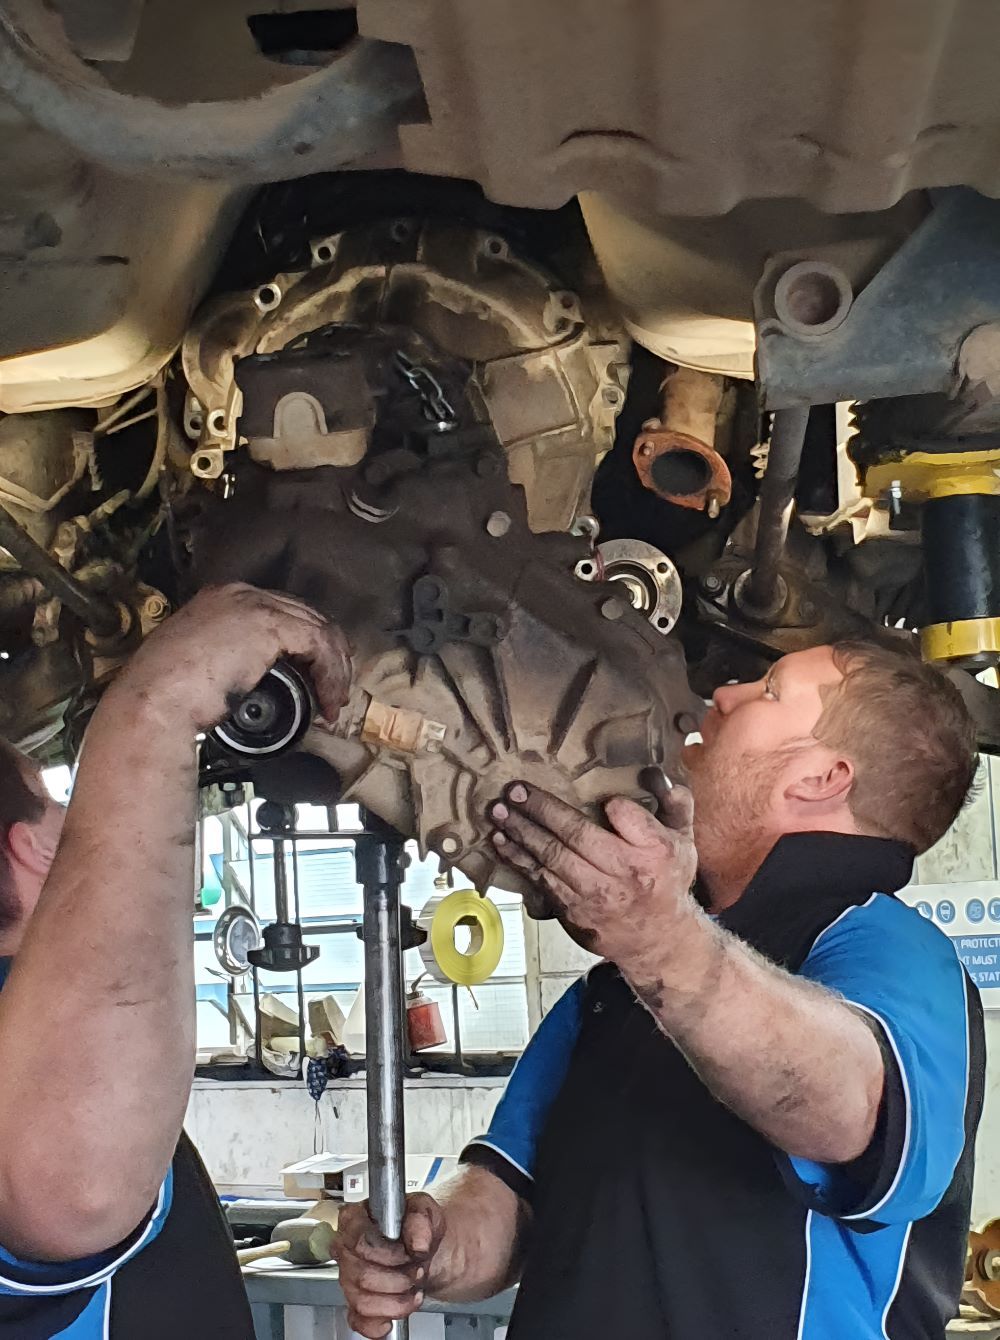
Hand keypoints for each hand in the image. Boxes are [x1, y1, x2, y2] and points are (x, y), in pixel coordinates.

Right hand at [104, 583, 352, 732]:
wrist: (153, 704)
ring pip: (319, 630)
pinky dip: (330, 674)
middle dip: (328, 656)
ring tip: (334, 704)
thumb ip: (227, 658)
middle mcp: (240, 593)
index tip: (318, 676)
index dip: (308, 645)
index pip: (282, 612)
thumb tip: (256, 676)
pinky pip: (318, 645)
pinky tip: (329, 699)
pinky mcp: (269, 625)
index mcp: (222, 598)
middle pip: (306, 616)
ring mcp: (255, 605)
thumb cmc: (165, 698)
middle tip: (335, 692)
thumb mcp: (200, 665)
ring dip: (334, 670)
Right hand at [336, 1195, 445, 1338]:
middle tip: (417, 1271)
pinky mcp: (356, 1305)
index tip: (409, 1253)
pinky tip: (397, 1311)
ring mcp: (348, 1279)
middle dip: (397, 1278)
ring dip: (396, 1301)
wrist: (428, 1249)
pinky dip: (380, 1323)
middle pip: (361, 1275)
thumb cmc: (419, 1227)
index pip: (359, 1241)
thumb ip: (420, 1221)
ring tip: (414, 1288)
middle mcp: (345, 1249)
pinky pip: (360, 1322)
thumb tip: (417, 1243)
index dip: (388, 1253)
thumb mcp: (425, 1211)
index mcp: (355, 1219)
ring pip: (362, 1302)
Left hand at [489, 781, 699, 967]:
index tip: (604, 799)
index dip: (615, 807)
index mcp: (653, 851)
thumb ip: (677, 804)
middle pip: (575, 836)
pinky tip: (502, 842)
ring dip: (520, 834)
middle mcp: (622, 873)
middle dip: (541, 810)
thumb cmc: (667, 881)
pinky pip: (540, 881)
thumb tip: (656, 774)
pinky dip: (519, 860)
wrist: (658, 940)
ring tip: (498, 813)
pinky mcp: (573, 912)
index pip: (628, 818)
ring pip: (551, 858)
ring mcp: (595, 895)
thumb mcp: (684, 841)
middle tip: (514, 791)